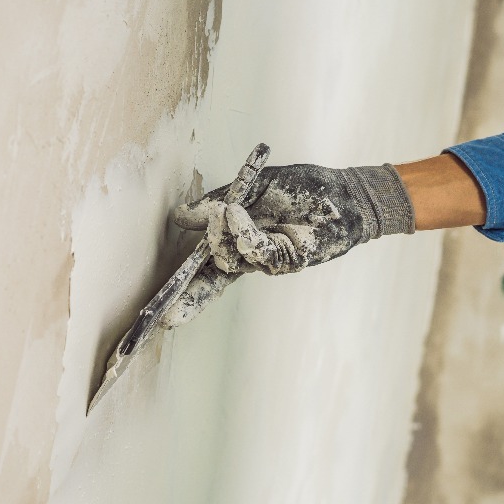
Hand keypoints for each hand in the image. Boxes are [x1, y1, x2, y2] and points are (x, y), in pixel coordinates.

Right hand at [159, 162, 413, 326]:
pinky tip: (238, 213)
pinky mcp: (288, 262)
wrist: (344, 191)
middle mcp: (251, 255)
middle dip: (191, 300)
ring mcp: (268, 260)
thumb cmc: (303, 187)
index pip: (207, 266)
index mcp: (239, 238)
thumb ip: (215, 202)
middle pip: (214, 283)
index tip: (160, 312)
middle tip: (168, 317)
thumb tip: (180, 215)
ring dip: (221, 237)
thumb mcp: (251, 186)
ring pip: (230, 262)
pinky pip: (255, 252)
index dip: (185, 287)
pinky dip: (243, 232)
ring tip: (227, 209)